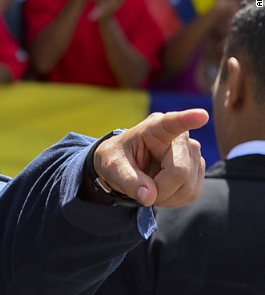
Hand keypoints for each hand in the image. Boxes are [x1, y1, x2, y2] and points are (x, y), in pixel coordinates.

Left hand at [92, 109, 208, 206]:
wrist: (123, 166)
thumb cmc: (117, 159)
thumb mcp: (113, 167)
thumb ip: (128, 181)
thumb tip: (149, 197)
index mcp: (155, 128)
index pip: (173, 123)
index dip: (188, 119)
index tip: (201, 115)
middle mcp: (180, 137)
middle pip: (180, 171)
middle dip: (160, 188)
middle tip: (141, 187)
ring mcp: (193, 153)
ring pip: (188, 187)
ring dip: (166, 196)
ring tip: (149, 186)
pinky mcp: (198, 169)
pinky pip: (192, 193)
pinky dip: (173, 199)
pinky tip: (161, 190)